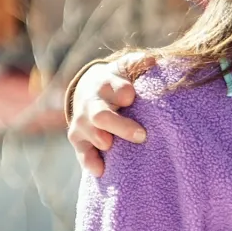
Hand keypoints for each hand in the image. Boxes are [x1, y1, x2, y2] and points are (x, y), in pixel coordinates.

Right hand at [67, 51, 155, 175]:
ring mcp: (82, 124)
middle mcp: (91, 104)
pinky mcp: (78, 141)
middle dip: (120, 126)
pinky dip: (91, 162)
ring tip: (116, 147)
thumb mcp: (125, 67)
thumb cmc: (116, 81)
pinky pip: (83, 154)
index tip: (133, 97)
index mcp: (105, 84)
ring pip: (92, 136)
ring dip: (104, 142)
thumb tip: (153, 61)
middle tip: (142, 135)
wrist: (88, 90)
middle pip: (101, 116)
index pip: (113, 88)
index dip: (124, 92)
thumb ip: (138, 63)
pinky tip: (102, 170)